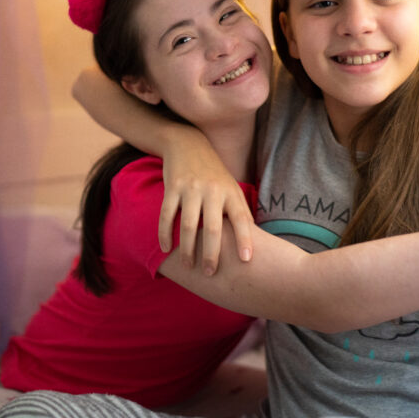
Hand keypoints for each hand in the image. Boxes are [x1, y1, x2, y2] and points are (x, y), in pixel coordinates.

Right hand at [160, 132, 253, 273]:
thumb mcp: (232, 188)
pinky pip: (167, 214)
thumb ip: (240, 212)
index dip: (245, 239)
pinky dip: (165, 233)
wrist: (188, 144)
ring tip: (188, 266)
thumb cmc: (214, 174)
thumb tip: (252, 243)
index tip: (246, 260)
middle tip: (210, 273)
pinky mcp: (172, 187)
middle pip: (213, 227)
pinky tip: (166, 249)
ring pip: (189, 224)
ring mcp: (191, 188)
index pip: (241, 218)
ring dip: (188, 249)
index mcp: (231, 192)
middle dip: (212, 253)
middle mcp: (213, 190)